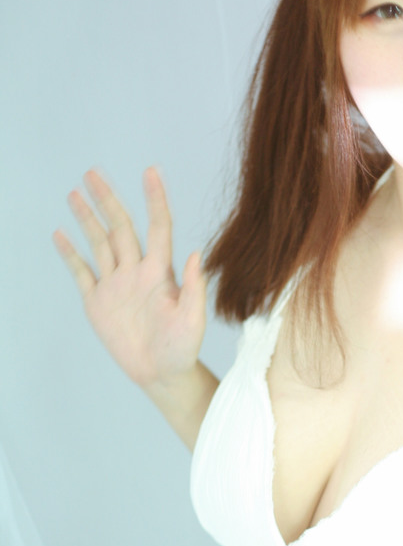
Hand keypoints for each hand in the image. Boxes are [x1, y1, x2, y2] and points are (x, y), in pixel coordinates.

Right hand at [54, 167, 206, 388]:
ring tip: (75, 193)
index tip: (150, 171)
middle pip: (120, 227)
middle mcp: (136, 272)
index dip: (155, 199)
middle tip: (93, 172)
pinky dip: (70, 254)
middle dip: (107, 199)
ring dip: (88, 219)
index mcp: (160, 272)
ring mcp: (115, 285)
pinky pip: (82, 272)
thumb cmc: (183, 349)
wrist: (162, 374)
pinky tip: (60, 235)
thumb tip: (197, 254)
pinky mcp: (98, 302)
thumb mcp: (193, 320)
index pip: (158, 227)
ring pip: (99, 243)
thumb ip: (195, 288)